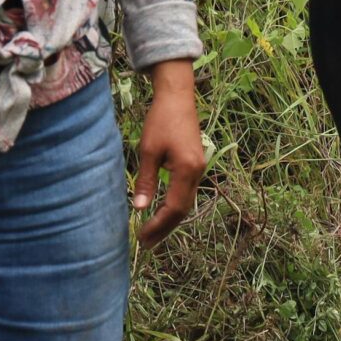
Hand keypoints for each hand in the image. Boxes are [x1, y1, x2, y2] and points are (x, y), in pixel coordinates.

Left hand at [132, 60, 206, 247]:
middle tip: (146, 244)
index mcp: (187, 169)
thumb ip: (146, 181)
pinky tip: (162, 211)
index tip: (142, 237)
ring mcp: (199, 168)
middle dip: (165, 228)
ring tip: (152, 233)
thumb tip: (140, 209)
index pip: (175, 207)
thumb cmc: (161, 120)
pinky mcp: (195, 163)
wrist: (177, 97)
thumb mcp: (148, 150)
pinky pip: (186, 192)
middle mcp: (198, 172)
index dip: (159, 225)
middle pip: (183, 209)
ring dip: (170, 219)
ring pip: (186, 202)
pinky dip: (174, 206)